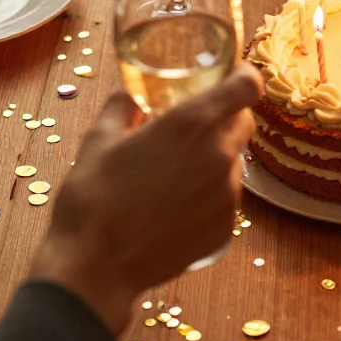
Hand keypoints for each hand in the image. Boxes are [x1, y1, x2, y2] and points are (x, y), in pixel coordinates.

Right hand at [28, 66, 263, 334]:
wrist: (95, 265)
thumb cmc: (93, 196)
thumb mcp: (100, 139)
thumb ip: (121, 107)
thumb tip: (126, 93)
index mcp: (193, 122)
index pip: (248, 85)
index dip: (244, 75)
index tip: (233, 75)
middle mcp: (220, 154)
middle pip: (244, 122)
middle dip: (226, 118)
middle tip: (194, 126)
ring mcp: (227, 194)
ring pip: (235, 163)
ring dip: (215, 159)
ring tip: (175, 173)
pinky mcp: (225, 227)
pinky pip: (227, 199)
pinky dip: (210, 195)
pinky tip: (175, 205)